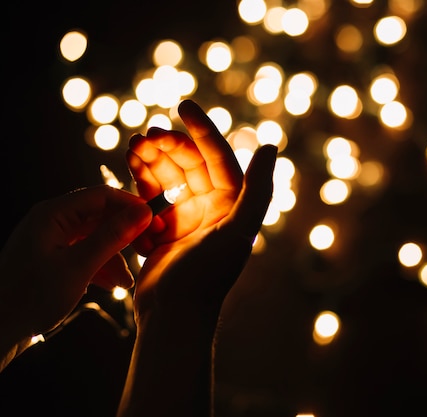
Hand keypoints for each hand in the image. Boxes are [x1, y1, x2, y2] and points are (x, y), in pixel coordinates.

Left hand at [0, 186, 151, 353]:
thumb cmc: (28, 298)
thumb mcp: (78, 267)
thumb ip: (112, 237)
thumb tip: (143, 213)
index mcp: (52, 214)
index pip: (102, 196)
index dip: (131, 206)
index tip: (156, 222)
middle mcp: (51, 222)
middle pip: (101, 217)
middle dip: (125, 235)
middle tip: (148, 250)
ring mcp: (51, 241)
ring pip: (96, 238)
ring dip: (114, 257)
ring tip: (126, 282)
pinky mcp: (52, 260)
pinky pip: (86, 254)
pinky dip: (101, 267)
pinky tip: (110, 285)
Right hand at [126, 99, 276, 320]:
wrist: (174, 315)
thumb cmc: (207, 275)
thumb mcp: (237, 231)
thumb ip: (258, 190)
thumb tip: (271, 145)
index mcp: (232, 204)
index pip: (218, 157)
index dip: (203, 129)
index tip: (183, 105)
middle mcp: (212, 209)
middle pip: (189, 163)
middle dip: (168, 145)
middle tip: (143, 135)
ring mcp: (186, 219)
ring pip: (168, 177)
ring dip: (151, 160)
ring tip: (132, 146)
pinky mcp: (163, 232)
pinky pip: (150, 198)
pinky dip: (139, 182)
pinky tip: (128, 170)